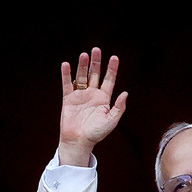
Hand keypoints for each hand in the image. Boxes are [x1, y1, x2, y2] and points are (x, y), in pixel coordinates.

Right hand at [57, 47, 127, 165]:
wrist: (79, 141)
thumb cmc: (96, 133)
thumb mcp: (111, 121)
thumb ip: (118, 107)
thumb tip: (125, 93)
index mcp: (104, 98)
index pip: (109, 80)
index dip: (112, 69)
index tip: (114, 57)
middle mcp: (92, 94)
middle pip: (95, 74)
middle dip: (96, 62)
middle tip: (96, 50)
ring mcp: (80, 95)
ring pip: (81, 76)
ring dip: (83, 66)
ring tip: (84, 55)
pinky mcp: (68, 99)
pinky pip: (67, 84)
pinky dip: (66, 75)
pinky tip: (66, 65)